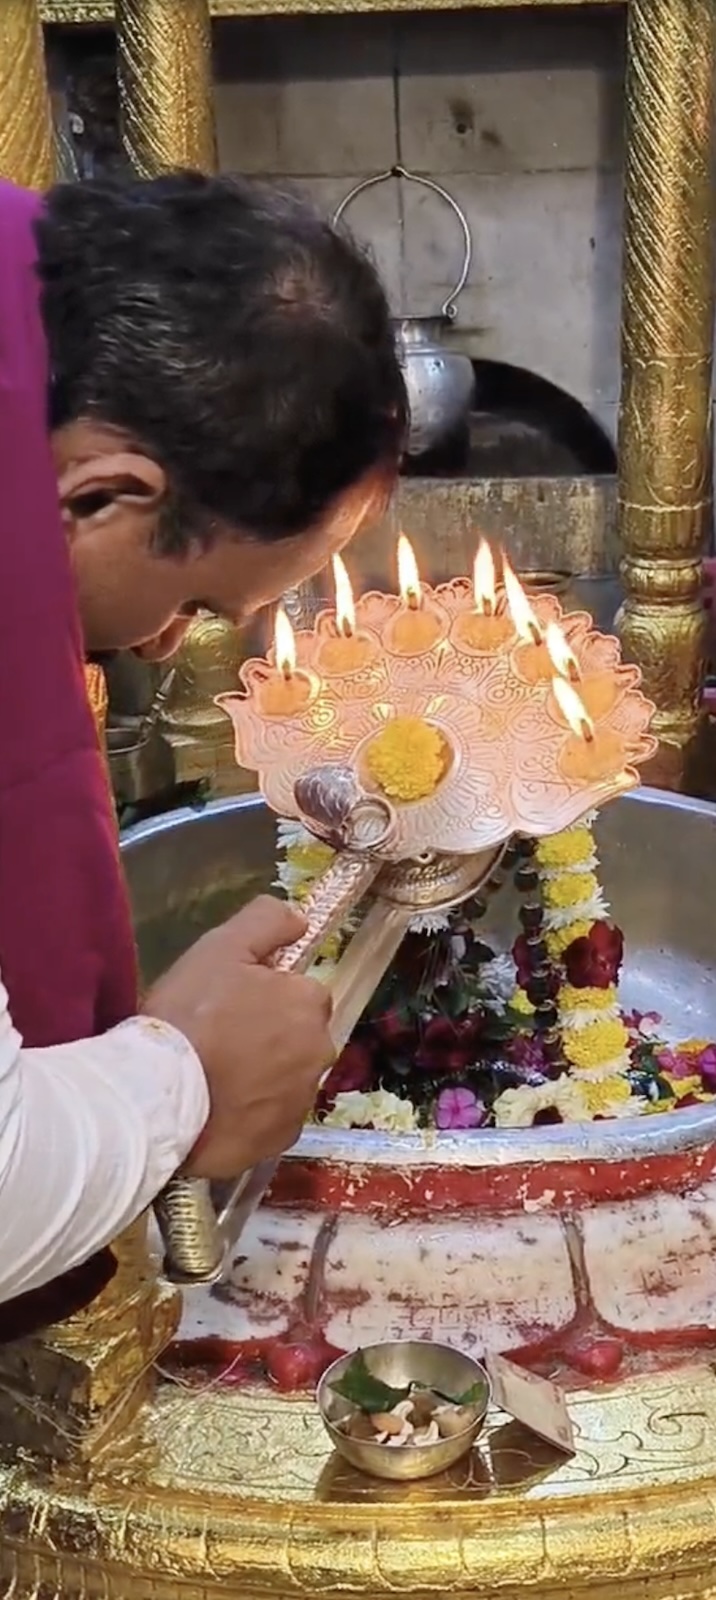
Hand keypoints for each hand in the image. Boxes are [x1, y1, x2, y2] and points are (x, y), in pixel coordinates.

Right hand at [143, 896, 332, 1177]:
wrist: (158, 1099)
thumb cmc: (188, 1016)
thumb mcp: (220, 947)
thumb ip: (267, 921)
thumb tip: (300, 920)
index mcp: (309, 1003)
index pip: (300, 991)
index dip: (266, 994)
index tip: (230, 1004)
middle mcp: (319, 1052)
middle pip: (299, 1036)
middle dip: (271, 1036)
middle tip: (221, 1040)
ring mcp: (303, 1100)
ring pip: (288, 1078)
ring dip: (265, 1075)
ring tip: (216, 1077)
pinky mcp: (283, 1138)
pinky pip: (274, 1117)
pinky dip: (255, 1113)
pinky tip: (220, 1109)